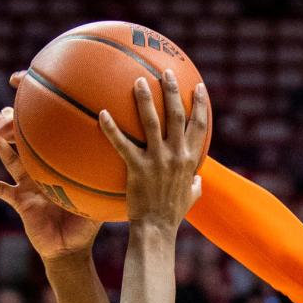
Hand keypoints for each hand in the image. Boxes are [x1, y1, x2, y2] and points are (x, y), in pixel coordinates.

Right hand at [0, 100, 100, 263]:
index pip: (50, 139)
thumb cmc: (85, 227)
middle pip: (24, 141)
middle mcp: (40, 172)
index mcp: (58, 169)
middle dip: (13, 123)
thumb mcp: (98, 204)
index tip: (39, 100)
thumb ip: (108, 189)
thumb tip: (129, 171)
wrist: (70, 250)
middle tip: (7, 106)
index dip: (43, 120)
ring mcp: (27, 185)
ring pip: (8, 157)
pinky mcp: (18, 201)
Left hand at [99, 69, 208, 231]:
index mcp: (190, 160)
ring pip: (152, 123)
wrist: (157, 230)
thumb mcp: (190, 198)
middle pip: (177, 116)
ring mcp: (157, 161)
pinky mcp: (138, 169)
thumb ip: (195, 185)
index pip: (199, 126)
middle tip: (166, 72)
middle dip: (173, 91)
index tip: (199, 88)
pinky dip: (111, 128)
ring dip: (145, 100)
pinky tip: (101, 114)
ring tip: (138, 80)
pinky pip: (122, 144)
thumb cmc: (172, 215)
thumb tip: (199, 179)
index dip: (200, 105)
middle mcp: (176, 156)